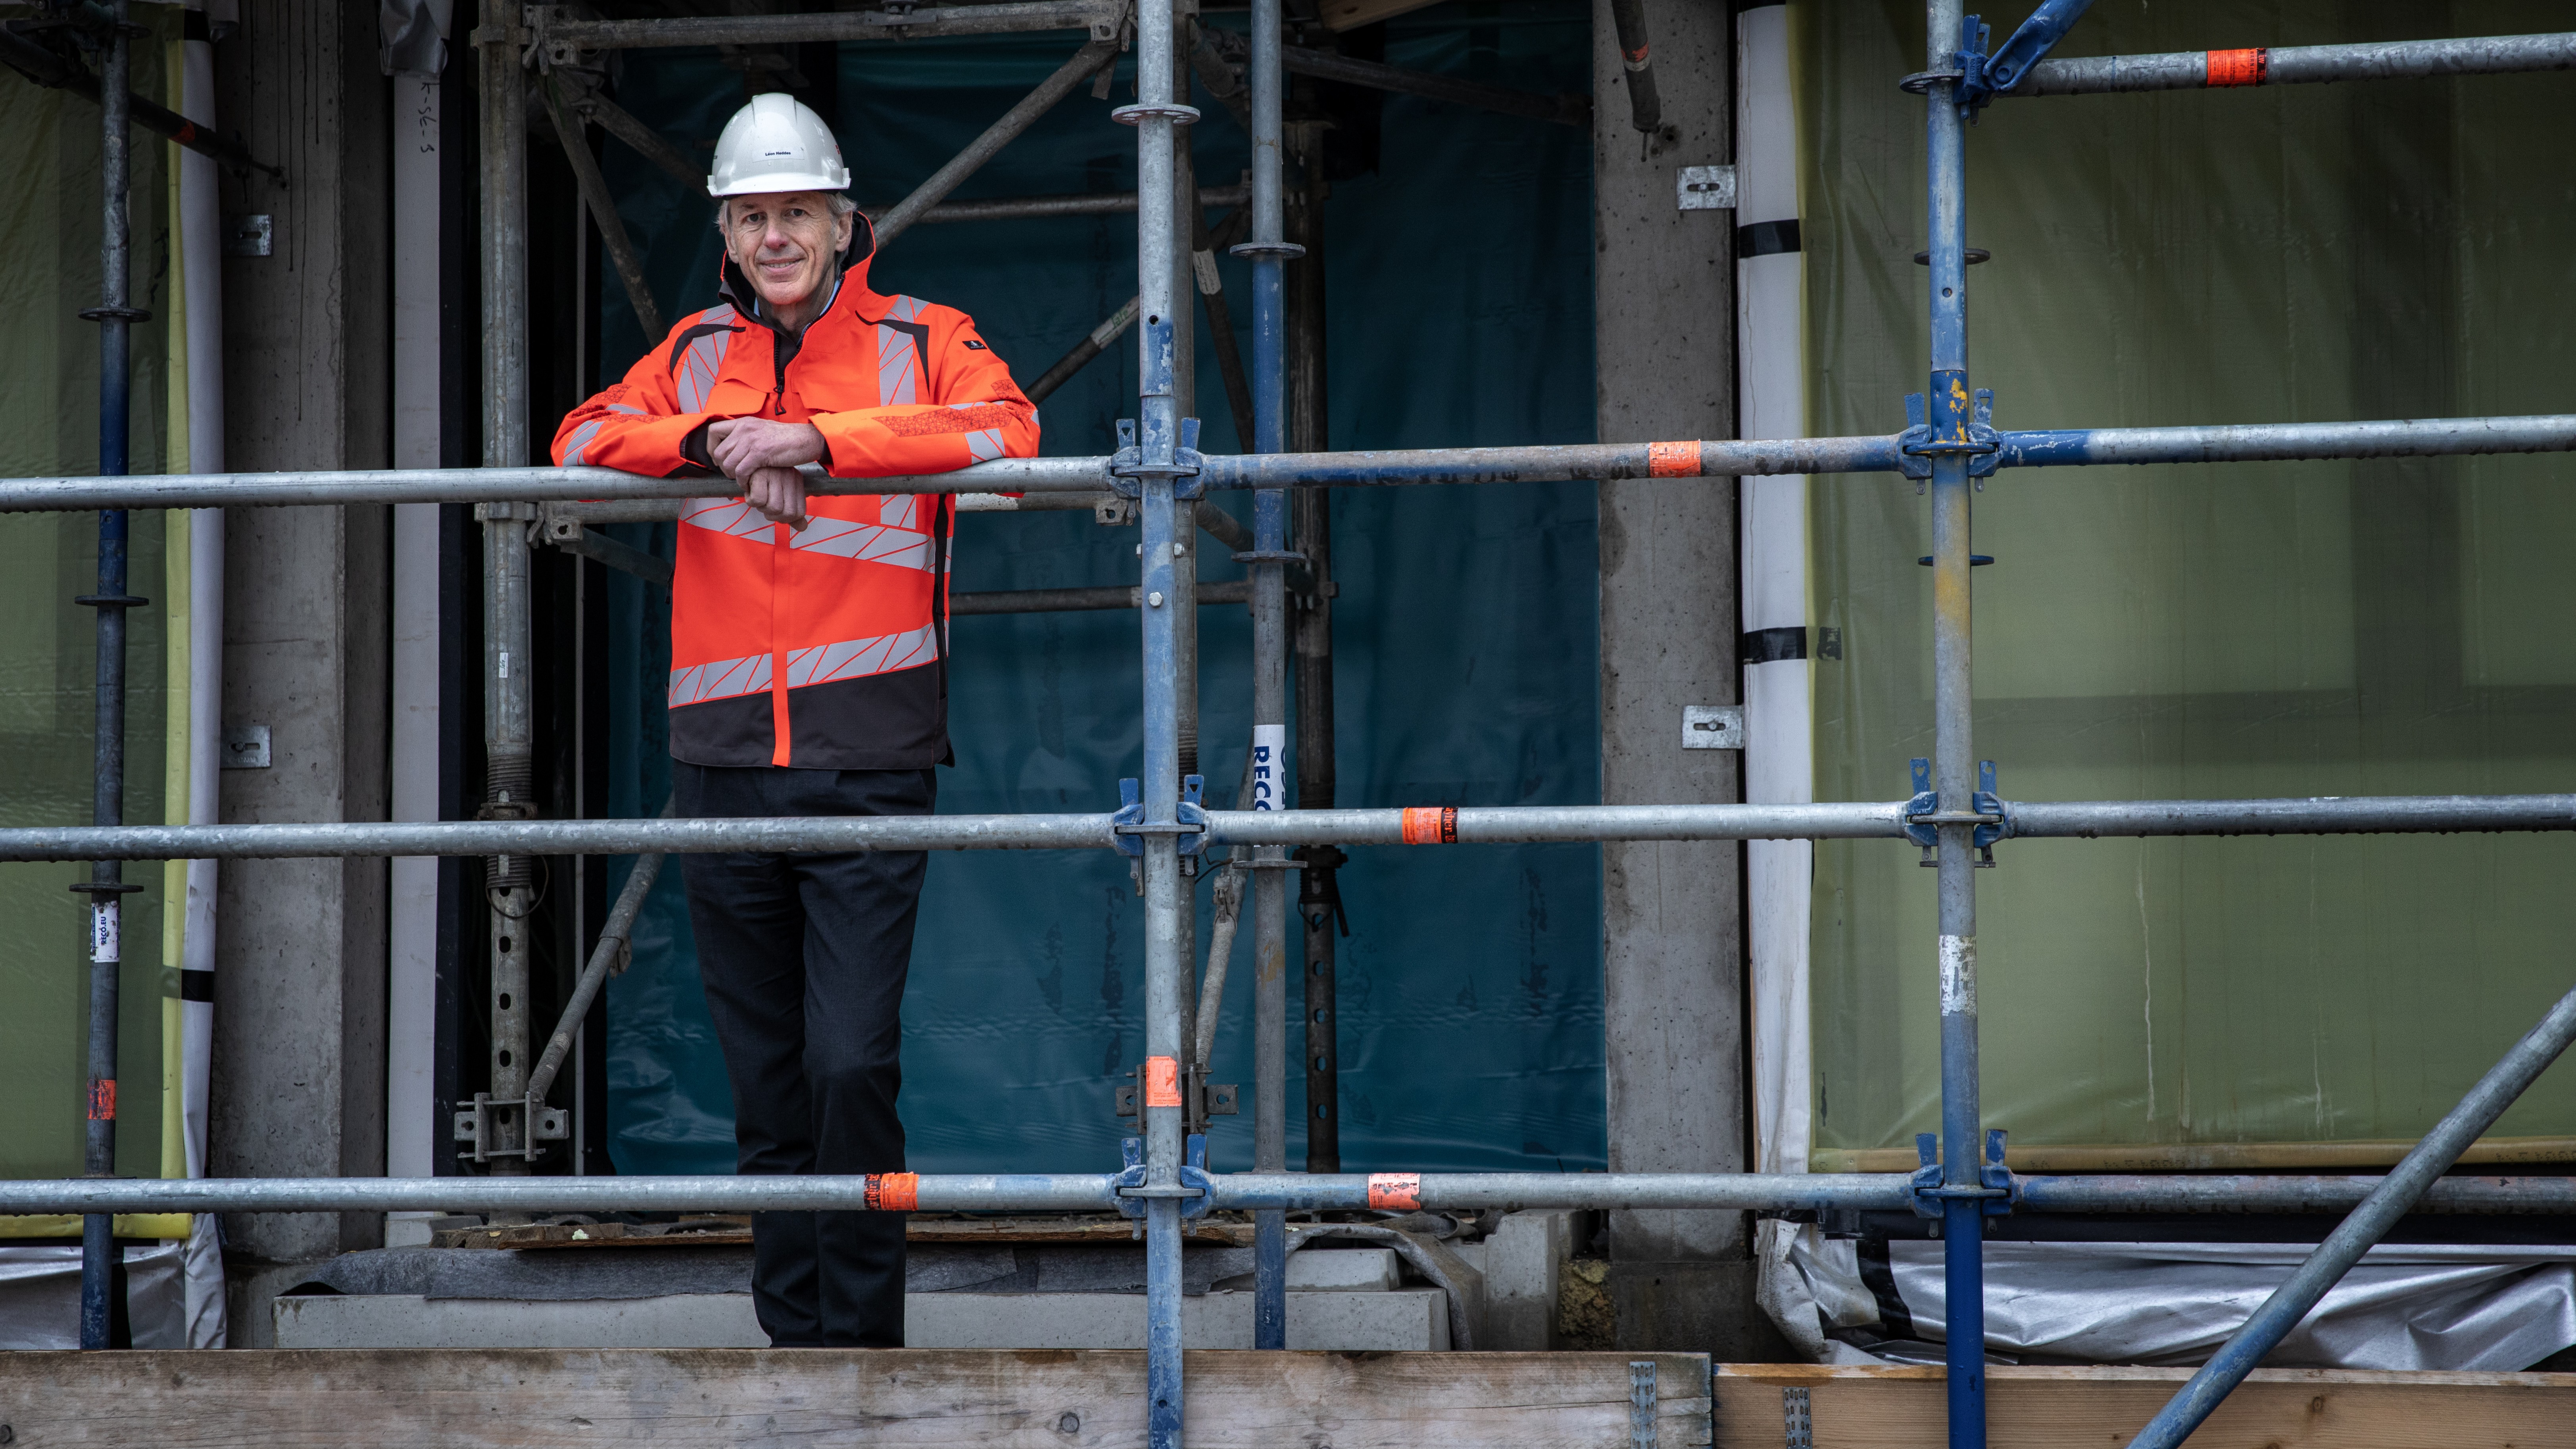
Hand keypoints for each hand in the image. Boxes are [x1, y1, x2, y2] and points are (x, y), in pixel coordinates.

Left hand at [706, 417, 826, 478]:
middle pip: (719, 452)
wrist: (807, 439)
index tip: (718, 459)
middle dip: (723, 467)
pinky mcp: (760, 452)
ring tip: (742, 479)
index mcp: (744, 422)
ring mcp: (751, 440)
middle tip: (733, 474)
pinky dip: (743, 481)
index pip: (713, 431)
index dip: (711, 448)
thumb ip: (746, 436)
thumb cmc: (787, 438)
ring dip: (733, 476)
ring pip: (728, 463)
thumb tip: (734, 449)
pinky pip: (741, 471)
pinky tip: (749, 483)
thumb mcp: (762, 430)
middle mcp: (744, 428)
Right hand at [742, 466, 807, 529]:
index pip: (799, 513)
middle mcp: (790, 477)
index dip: (785, 518)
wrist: (745, 463)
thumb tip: (802, 527)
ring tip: (757, 495)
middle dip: (772, 515)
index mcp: (797, 482)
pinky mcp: (761, 474)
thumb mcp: (780, 494)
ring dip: (761, 507)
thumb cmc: (762, 478)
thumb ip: (791, 511)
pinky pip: (758, 500)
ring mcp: (777, 475)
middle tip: (764, 503)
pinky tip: (749, 491)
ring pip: (773, 508)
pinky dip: (750, 500)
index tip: (774, 510)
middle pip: (787, 514)